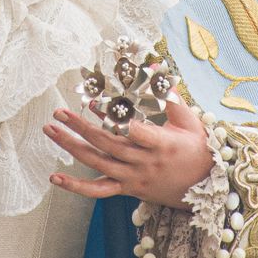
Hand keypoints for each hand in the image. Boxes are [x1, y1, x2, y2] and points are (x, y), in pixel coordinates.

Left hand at [43, 99, 213, 208]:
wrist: (207, 188)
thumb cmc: (198, 147)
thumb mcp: (189, 120)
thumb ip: (168, 95)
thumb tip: (154, 66)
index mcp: (161, 144)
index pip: (132, 131)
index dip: (112, 117)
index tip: (93, 101)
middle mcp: (144, 163)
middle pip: (107, 145)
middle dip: (80, 127)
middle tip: (59, 112)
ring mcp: (133, 178)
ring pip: (98, 164)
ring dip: (71, 148)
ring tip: (51, 131)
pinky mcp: (127, 189)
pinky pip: (98, 191)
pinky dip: (76, 187)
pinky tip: (55, 178)